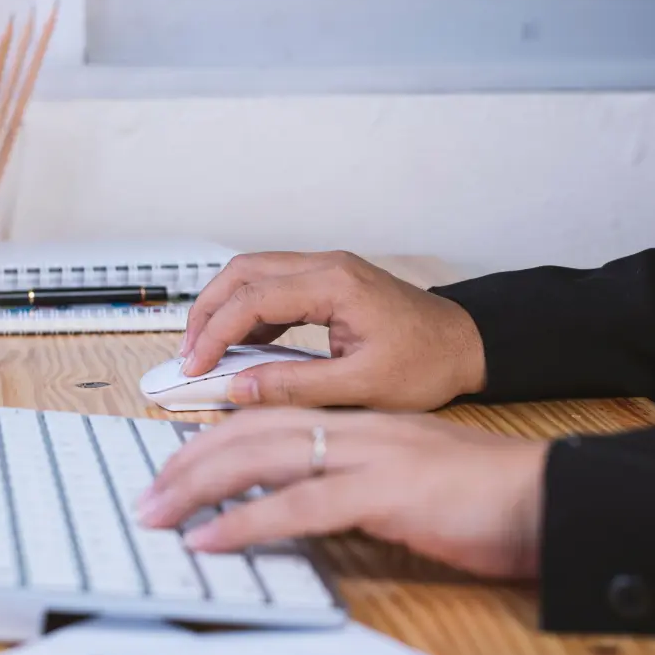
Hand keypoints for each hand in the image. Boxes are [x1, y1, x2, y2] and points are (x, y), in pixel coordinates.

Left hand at [136, 409, 548, 579]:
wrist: (549, 496)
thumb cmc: (487, 497)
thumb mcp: (410, 482)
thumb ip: (359, 482)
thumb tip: (309, 505)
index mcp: (363, 423)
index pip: (271, 419)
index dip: (215, 440)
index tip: (176, 467)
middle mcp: (359, 429)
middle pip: (253, 431)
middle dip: (190, 461)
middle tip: (146, 494)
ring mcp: (371, 456)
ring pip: (263, 458)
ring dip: (199, 487)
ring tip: (158, 512)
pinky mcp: (386, 493)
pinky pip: (300, 505)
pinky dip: (247, 522)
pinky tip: (211, 539)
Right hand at [179, 251, 486, 410]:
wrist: (468, 345)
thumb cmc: (428, 364)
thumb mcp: (362, 386)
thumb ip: (295, 385)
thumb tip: (239, 389)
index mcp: (335, 283)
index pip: (252, 298)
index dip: (214, 333)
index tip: (194, 366)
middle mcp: (327, 265)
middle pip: (243, 271)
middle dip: (206, 310)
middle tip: (187, 353)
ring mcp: (327, 270)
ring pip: (254, 274)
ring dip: (223, 307)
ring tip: (204, 351)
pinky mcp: (329, 283)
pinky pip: (274, 287)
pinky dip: (248, 312)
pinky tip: (239, 347)